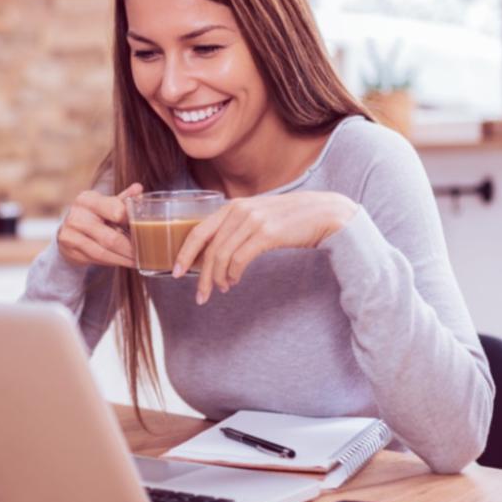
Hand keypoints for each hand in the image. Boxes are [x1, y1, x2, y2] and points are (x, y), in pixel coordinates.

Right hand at [56, 182, 143, 268]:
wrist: (68, 230)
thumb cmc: (93, 215)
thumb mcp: (106, 204)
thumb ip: (123, 199)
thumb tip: (139, 189)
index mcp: (88, 199)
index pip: (116, 211)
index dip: (133, 222)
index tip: (147, 231)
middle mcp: (77, 214)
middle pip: (110, 237)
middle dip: (130, 249)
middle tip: (144, 254)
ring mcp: (70, 233)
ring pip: (103, 252)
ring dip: (122, 259)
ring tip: (136, 261)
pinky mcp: (69, 249)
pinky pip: (95, 259)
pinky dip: (112, 261)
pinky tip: (122, 261)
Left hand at [172, 192, 357, 304]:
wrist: (324, 213)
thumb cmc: (291, 219)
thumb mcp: (259, 215)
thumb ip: (238, 226)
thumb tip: (218, 250)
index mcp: (232, 206)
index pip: (198, 231)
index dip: (185, 253)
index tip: (177, 271)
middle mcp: (239, 210)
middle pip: (208, 247)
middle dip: (199, 274)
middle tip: (199, 295)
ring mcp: (253, 221)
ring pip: (222, 256)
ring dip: (218, 278)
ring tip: (222, 290)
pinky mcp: (267, 233)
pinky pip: (240, 259)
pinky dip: (233, 274)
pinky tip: (234, 281)